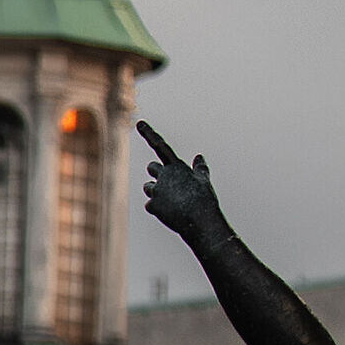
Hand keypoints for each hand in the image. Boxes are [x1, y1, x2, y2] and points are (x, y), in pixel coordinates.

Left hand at [137, 121, 226, 246]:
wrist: (200, 221)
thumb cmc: (205, 200)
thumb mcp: (204, 181)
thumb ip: (200, 169)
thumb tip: (199, 157)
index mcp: (176, 167)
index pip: (160, 146)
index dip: (149, 134)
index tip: (140, 123)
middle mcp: (163, 175)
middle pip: (152, 168)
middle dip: (158, 174)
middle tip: (170, 185)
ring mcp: (157, 191)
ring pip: (149, 187)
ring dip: (156, 192)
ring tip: (173, 202)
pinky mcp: (153, 205)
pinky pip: (150, 204)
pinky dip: (158, 208)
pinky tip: (170, 213)